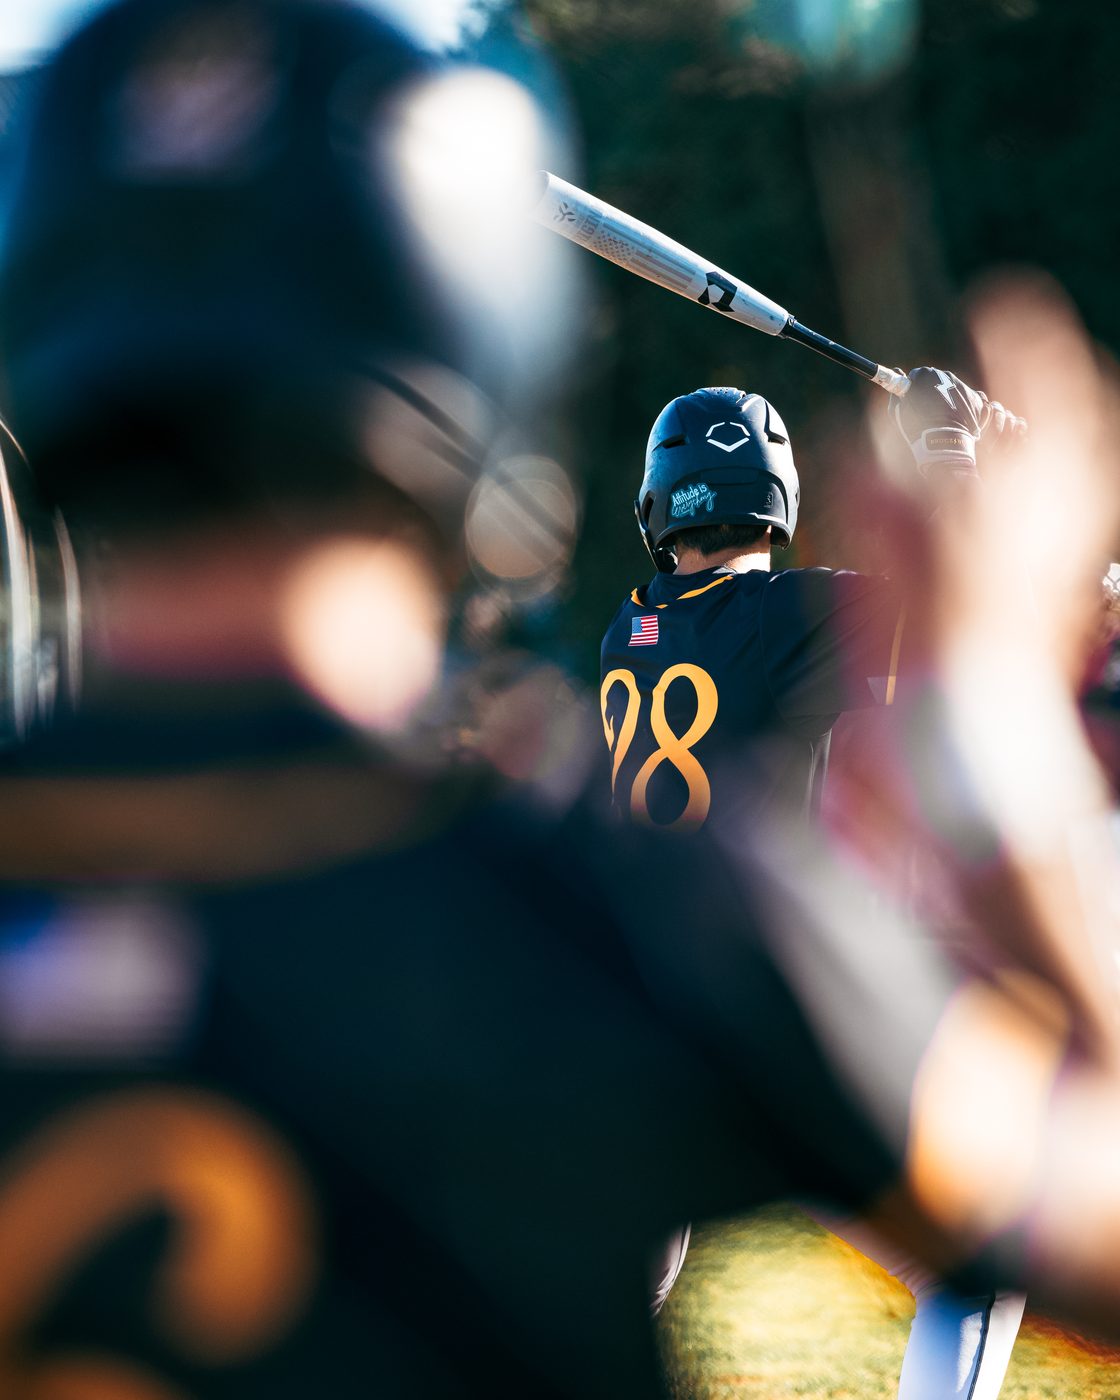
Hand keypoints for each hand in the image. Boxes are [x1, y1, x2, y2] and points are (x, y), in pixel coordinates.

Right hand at [891, 366, 1024, 474]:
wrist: (943, 441)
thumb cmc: (916, 426)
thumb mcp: (897, 409)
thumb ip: (895, 390)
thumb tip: (896, 371)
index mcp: (926, 374)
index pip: (918, 375)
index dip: (914, 389)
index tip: (913, 401)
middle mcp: (947, 375)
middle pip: (937, 381)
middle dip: (933, 393)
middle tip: (928, 412)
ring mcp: (964, 386)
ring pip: (954, 391)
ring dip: (949, 401)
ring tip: (944, 420)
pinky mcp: (977, 399)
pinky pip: (969, 401)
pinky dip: (964, 410)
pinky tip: (957, 422)